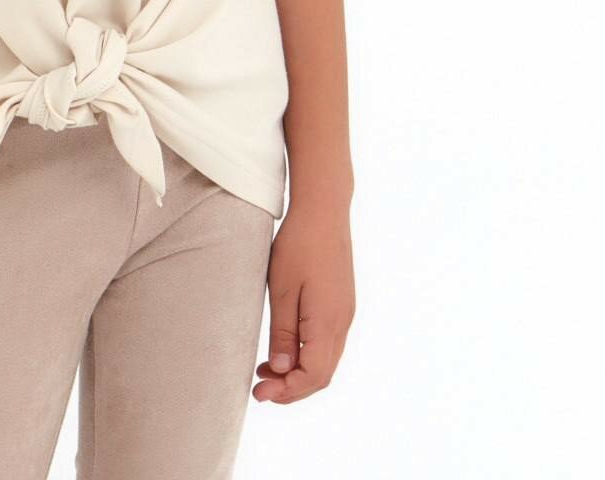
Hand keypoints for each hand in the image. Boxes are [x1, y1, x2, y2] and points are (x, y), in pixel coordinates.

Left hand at [253, 200, 354, 403]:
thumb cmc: (298, 245)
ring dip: (298, 373)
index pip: (313, 376)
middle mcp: (343, 324)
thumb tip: (282, 372)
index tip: (259, 394)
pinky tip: (285, 348)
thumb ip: (283, 333)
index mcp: (328, 323)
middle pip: (322, 375)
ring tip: (266, 371)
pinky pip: (328, 343)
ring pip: (326, 361)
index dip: (287, 392)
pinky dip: (307, 355)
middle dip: (291, 388)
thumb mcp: (282, 290)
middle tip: (260, 388)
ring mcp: (345, 314)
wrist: (323, 210)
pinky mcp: (342, 304)